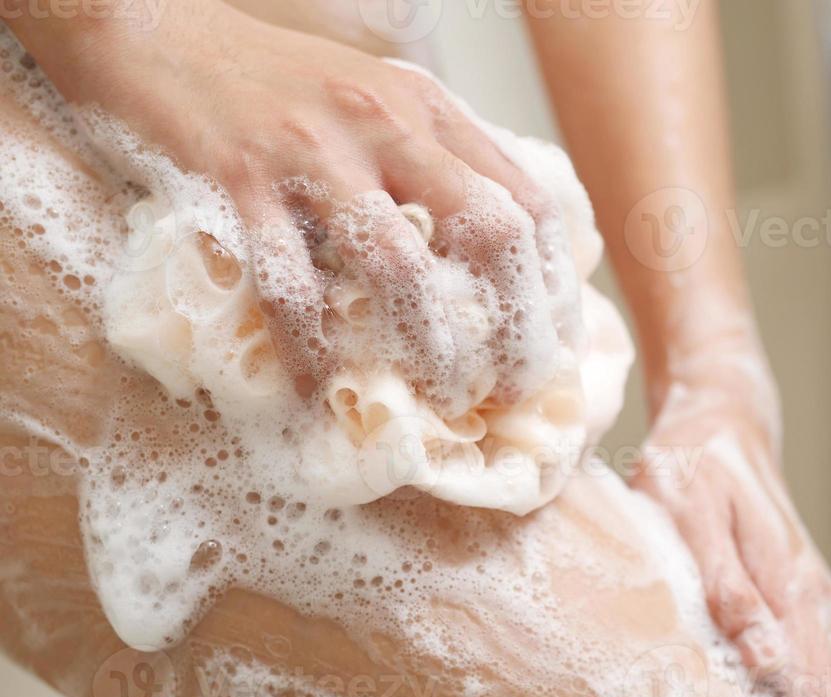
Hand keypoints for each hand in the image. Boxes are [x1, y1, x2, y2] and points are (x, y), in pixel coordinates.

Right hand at [16, 0, 562, 403]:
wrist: (147, 33)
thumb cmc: (272, 87)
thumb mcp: (377, 103)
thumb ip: (436, 163)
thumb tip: (502, 258)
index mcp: (427, 109)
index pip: (526, 201)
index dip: (552, 284)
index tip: (553, 345)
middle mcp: (385, 121)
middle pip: (490, 231)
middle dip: (513, 322)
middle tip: (511, 387)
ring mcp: (313, 149)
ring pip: (399, 263)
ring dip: (428, 344)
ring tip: (440, 396)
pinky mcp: (239, 180)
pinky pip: (288, 282)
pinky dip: (308, 345)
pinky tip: (316, 386)